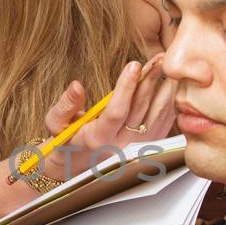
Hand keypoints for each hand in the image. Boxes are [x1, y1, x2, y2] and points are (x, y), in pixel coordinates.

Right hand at [41, 58, 175, 180]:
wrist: (77, 166)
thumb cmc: (66, 140)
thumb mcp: (55, 123)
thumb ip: (65, 105)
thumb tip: (76, 86)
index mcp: (97, 140)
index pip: (116, 112)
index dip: (126, 88)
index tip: (134, 65)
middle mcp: (120, 147)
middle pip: (140, 111)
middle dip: (149, 81)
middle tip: (159, 58)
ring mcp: (136, 149)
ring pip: (156, 117)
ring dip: (164, 90)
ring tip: (167, 67)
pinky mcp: (147, 148)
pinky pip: (164, 124)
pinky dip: (169, 103)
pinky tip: (169, 85)